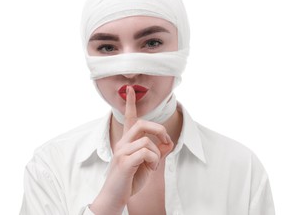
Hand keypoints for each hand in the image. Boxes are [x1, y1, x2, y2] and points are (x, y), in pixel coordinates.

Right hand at [89, 86, 172, 213]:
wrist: (116, 196)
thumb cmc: (131, 179)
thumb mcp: (148, 163)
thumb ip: (158, 151)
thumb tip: (169, 142)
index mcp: (127, 141)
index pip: (128, 118)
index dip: (130, 103)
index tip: (130, 89)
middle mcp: (122, 143)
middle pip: (142, 124)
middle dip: (159, 129)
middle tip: (166, 140)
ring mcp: (122, 151)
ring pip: (147, 140)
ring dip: (156, 153)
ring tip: (153, 165)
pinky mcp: (124, 161)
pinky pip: (146, 152)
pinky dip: (154, 160)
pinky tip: (150, 169)